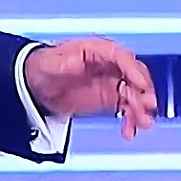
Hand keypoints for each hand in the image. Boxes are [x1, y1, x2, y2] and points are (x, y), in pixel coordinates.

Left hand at [23, 38, 158, 139]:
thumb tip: (79, 62)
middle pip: (133, 76)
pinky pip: (126, 108)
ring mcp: (110, 83)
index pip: (122, 57)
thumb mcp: (53, 62)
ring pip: (133, 94)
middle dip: (141, 92)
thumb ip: (68, 63)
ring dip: (139, 108)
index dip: (133, 71)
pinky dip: (130, 119)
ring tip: (141, 123)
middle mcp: (109, 66)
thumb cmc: (45, 65)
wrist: (35, 83)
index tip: (140, 85)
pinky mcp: (109, 99)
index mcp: (98, 50)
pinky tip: (129, 129)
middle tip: (146, 106)